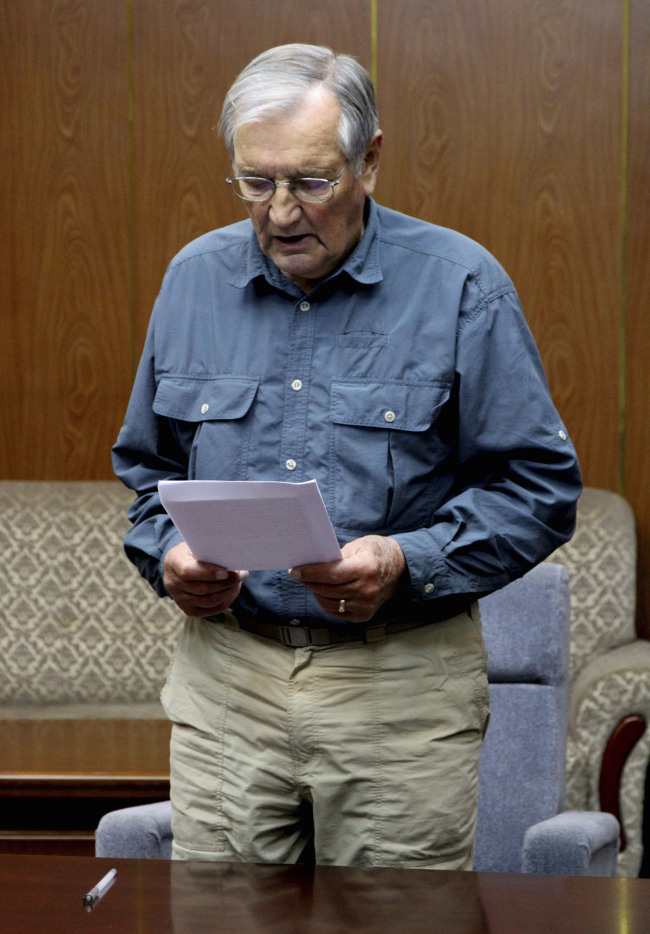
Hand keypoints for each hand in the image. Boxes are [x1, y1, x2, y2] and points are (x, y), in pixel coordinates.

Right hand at [163, 541, 247, 616]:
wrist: (179, 566)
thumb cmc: (193, 551)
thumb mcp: (197, 545)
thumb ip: (210, 552)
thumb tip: (232, 558)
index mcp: (173, 562)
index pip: (188, 571)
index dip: (208, 573)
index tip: (226, 571)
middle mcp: (172, 583)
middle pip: (202, 589)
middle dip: (225, 583)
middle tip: (241, 574)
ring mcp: (179, 598)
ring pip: (208, 601)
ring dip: (228, 593)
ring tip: (238, 582)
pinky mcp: (187, 609)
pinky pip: (209, 610)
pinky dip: (224, 602)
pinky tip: (232, 592)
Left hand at [289, 535, 406, 622]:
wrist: (399, 570)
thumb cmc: (376, 553)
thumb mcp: (358, 546)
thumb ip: (337, 557)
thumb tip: (313, 565)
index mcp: (366, 569)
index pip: (332, 574)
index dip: (311, 573)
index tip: (295, 571)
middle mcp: (367, 590)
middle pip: (328, 590)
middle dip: (309, 582)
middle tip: (298, 575)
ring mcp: (366, 606)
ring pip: (329, 603)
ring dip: (316, 593)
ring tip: (310, 583)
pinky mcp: (364, 616)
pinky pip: (336, 612)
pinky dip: (326, 603)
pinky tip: (323, 592)